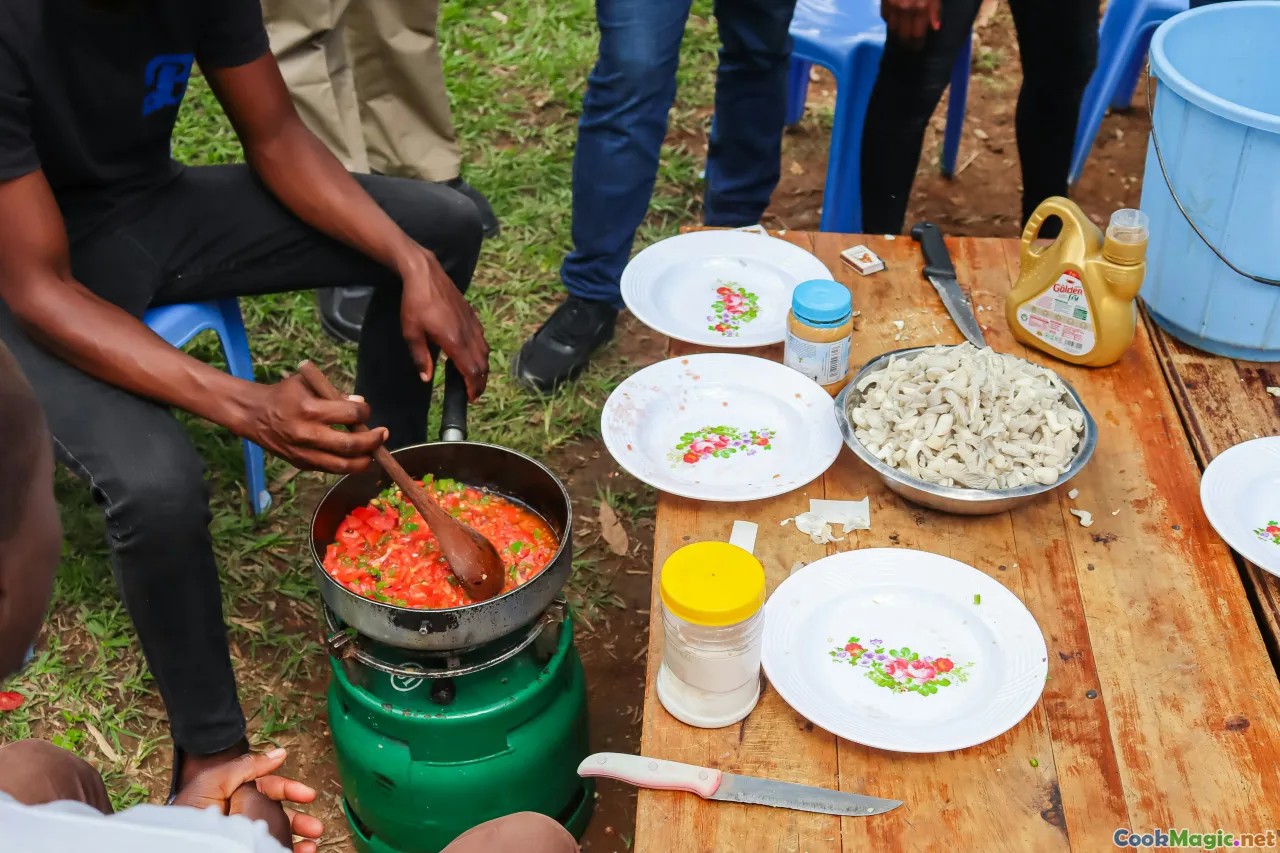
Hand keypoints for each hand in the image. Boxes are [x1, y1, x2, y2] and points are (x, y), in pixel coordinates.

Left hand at [173, 748, 323, 852]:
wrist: (174, 842)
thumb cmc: (186, 814)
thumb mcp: (215, 781)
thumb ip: (246, 766)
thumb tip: (279, 753)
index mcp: (234, 795)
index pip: (268, 788)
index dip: (289, 789)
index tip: (307, 795)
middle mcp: (238, 815)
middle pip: (277, 814)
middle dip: (299, 819)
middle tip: (315, 827)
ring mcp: (238, 834)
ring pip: (275, 834)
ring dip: (296, 838)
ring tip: (311, 845)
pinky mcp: (241, 846)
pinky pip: (267, 848)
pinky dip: (285, 850)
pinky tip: (298, 852)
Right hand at [242, 374, 387, 472]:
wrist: (253, 414)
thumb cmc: (285, 394)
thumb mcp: (307, 383)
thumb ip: (335, 393)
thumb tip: (361, 404)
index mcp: (310, 409)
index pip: (349, 414)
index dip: (365, 413)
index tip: (366, 411)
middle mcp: (307, 434)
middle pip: (350, 445)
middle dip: (372, 442)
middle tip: (382, 435)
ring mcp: (303, 453)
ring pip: (342, 465)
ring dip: (364, 460)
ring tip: (373, 452)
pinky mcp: (301, 464)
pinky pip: (330, 469)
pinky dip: (347, 465)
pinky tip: (356, 457)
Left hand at [400, 246, 490, 400]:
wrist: (425, 275)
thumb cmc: (414, 304)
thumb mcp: (411, 333)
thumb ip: (421, 358)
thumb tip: (427, 378)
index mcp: (454, 341)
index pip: (470, 370)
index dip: (473, 387)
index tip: (470, 398)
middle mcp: (467, 334)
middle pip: (482, 364)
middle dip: (480, 382)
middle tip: (473, 394)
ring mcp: (472, 324)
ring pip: (484, 352)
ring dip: (482, 368)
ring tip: (474, 378)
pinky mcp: (472, 316)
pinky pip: (481, 339)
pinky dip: (481, 353)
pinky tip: (472, 355)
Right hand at [881, 0, 941, 48]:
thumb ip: (935, 9)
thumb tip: (936, 28)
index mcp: (920, 7)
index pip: (917, 33)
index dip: (917, 43)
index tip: (917, 50)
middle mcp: (905, 9)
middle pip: (903, 34)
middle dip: (906, 43)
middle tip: (908, 48)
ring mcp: (893, 5)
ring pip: (892, 27)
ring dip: (896, 35)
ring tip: (900, 40)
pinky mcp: (885, 2)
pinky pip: (885, 16)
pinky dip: (889, 21)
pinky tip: (894, 22)